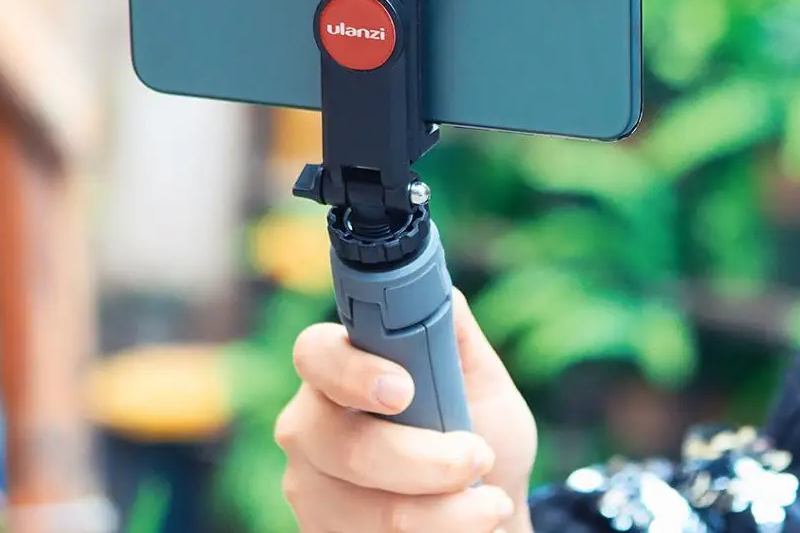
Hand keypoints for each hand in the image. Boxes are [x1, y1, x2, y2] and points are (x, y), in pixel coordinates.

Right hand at [275, 289, 537, 532]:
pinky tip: (465, 528)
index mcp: (339, 367)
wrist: (490, 510)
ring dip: (440, 512)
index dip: (353, 372)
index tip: (403, 390)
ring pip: (360, 508)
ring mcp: (309, 488)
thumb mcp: (481, 381)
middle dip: (417, 459)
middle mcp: (309, 424)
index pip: (317, 353)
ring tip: (489, 503)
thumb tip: (438, 289)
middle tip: (477, 457)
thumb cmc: (481, 433)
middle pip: (336, 441)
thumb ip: (454, 335)